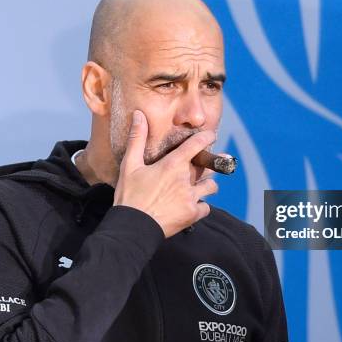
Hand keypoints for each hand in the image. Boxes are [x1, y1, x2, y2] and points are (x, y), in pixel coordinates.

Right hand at [114, 110, 217, 237]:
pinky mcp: (192, 214)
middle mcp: (186, 179)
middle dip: (210, 164)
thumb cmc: (129, 195)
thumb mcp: (130, 165)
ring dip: (207, 185)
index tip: (211, 135)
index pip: (197, 144)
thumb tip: (138, 115)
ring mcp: (191, 198)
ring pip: (211, 187)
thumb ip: (137, 139)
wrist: (132, 227)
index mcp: (173, 164)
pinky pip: (206, 207)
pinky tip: (193, 205)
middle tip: (210, 163)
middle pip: (207, 167)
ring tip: (200, 186)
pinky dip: (201, 206)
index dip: (207, 137)